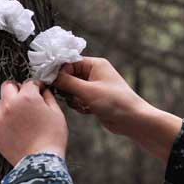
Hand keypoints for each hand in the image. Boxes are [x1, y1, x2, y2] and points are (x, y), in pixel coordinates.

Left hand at [0, 80, 67, 165]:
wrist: (40, 161)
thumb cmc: (52, 138)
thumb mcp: (57, 114)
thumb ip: (49, 97)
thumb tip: (44, 91)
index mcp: (28, 97)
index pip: (29, 83)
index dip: (37, 85)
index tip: (40, 90)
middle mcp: (10, 104)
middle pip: (7, 86)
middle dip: (17, 88)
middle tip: (26, 97)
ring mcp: (0, 119)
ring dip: (8, 105)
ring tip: (20, 116)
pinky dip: (0, 120)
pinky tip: (12, 126)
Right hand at [53, 57, 181, 161]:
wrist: (132, 120)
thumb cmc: (114, 101)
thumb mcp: (87, 91)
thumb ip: (67, 82)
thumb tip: (50, 76)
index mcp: (95, 64)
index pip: (69, 63)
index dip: (60, 73)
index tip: (52, 83)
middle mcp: (94, 73)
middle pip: (69, 77)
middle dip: (68, 89)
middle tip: (71, 97)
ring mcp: (94, 86)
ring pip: (72, 90)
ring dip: (73, 99)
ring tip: (83, 105)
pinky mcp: (94, 99)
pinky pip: (78, 99)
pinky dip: (79, 105)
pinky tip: (88, 111)